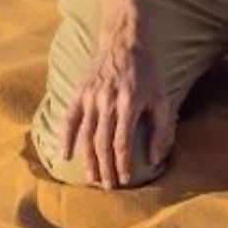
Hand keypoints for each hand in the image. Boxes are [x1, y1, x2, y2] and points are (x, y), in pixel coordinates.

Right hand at [59, 20, 173, 187]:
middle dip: (105, 168)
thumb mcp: (161, 98)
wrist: (124, 41)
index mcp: (129, 103)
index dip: (123, 164)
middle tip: (108, 186)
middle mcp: (107, 101)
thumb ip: (161, 129)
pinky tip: (65, 156)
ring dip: (88, 160)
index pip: (123, 142)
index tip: (126, 179)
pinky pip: (69, 119)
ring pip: (86, 135)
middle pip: (103, 143)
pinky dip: (65, 139)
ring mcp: (91, 97)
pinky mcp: (80, 93)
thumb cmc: (147, 72)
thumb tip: (156, 158)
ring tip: (92, 179)